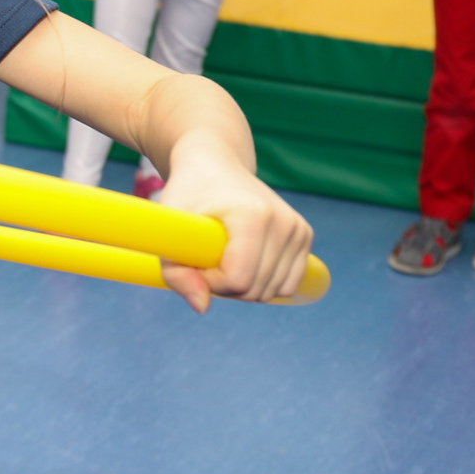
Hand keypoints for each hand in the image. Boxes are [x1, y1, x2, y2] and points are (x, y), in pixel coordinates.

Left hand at [152, 140, 314, 311]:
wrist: (215, 165)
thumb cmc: (188, 197)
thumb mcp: (170, 232)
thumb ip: (177, 275)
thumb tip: (202, 308)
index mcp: (253, 216)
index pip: (238, 281)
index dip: (210, 281)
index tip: (197, 259)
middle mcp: (283, 222)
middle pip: (256, 290)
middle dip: (226, 285)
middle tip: (209, 255)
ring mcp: (298, 229)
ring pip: (274, 291)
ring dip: (245, 286)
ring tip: (227, 255)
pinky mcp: (304, 235)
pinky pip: (288, 283)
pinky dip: (265, 282)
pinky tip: (247, 259)